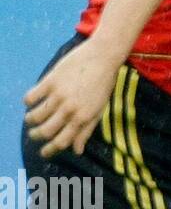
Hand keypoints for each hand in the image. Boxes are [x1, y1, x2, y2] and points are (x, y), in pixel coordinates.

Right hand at [25, 38, 123, 158]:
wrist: (103, 56)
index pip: (62, 142)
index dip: (50, 150)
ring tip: (32, 118)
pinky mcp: (50, 81)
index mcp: (83, 118)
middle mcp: (70, 109)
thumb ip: (86, 130)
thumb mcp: (99, 109)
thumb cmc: (104, 84)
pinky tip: (32, 101)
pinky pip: (30, 98)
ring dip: (30, 120)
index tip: (43, 152)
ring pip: (35, 117)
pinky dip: (28, 102)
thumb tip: (77, 151)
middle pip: (45, 132)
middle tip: (34, 134)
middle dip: (36, 136)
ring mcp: (59, 95)